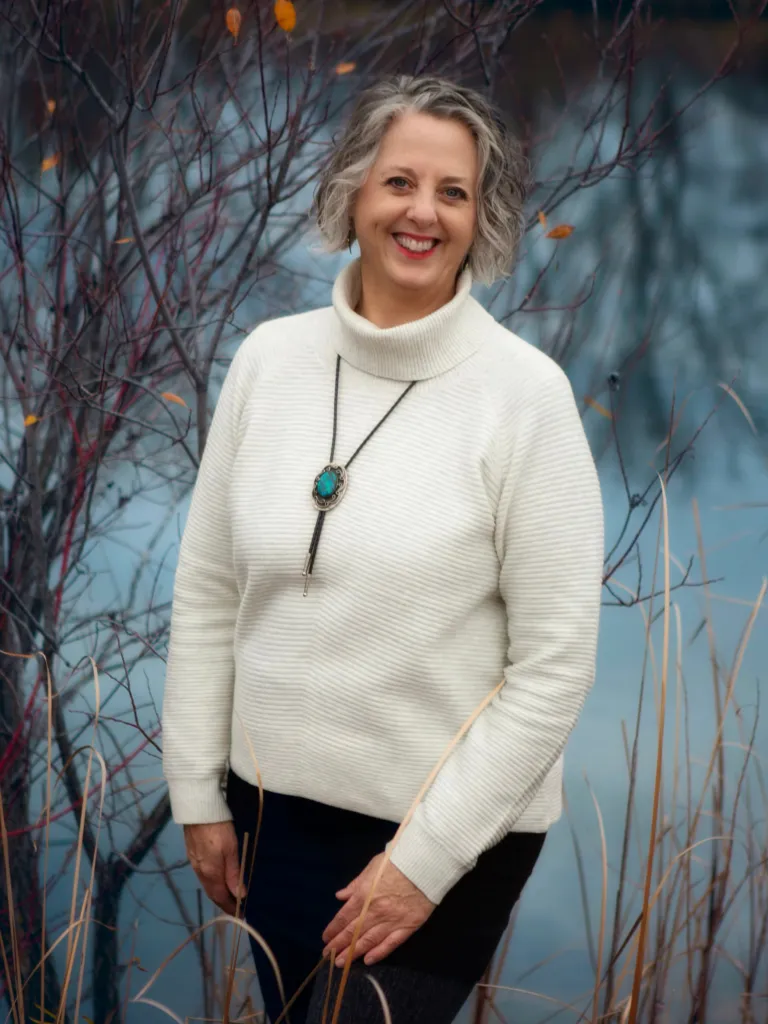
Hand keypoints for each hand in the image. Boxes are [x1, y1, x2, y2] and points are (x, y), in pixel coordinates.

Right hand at [183, 821, 245, 915]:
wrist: (198, 810)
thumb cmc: (218, 829)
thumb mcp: (231, 849)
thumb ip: (234, 873)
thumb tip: (239, 896)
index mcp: (210, 873)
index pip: (221, 896)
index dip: (230, 907)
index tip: (240, 914)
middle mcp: (200, 871)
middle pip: (212, 892)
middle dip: (223, 902)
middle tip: (235, 908)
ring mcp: (194, 863)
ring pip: (206, 884)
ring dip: (217, 892)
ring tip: (228, 895)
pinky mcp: (191, 854)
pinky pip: (202, 875)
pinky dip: (211, 882)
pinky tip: (216, 879)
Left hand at [322, 853, 435, 967]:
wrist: (425, 864)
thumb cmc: (397, 860)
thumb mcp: (372, 866)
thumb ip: (356, 884)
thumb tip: (340, 896)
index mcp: (364, 895)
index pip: (344, 916)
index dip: (333, 928)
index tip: (325, 938)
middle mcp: (375, 911)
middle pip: (353, 932)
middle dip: (339, 945)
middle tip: (328, 955)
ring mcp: (391, 921)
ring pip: (369, 941)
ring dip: (353, 953)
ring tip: (342, 962)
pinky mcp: (407, 927)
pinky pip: (390, 944)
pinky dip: (379, 953)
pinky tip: (368, 960)